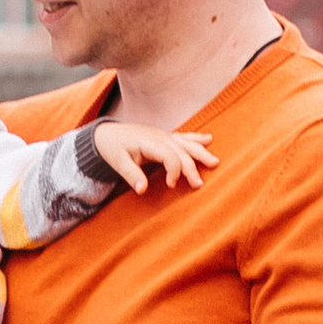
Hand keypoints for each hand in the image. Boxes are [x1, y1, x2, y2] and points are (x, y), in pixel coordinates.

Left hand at [95, 118, 213, 193]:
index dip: (174, 170)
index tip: (171, 185)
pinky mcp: (165, 136)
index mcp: (149, 142)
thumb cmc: (112, 147)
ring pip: (186, 143)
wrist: (108, 133)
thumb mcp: (117, 162)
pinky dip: (196, 138)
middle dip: (192, 167)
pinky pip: (184, 137)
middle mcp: (160, 136)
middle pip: (181, 151)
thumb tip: (142, 190)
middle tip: (199, 184)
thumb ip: (131, 174)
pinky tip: (209, 139)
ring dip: (201, 153)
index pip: (169, 155)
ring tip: (214, 162)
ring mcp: (164, 135)